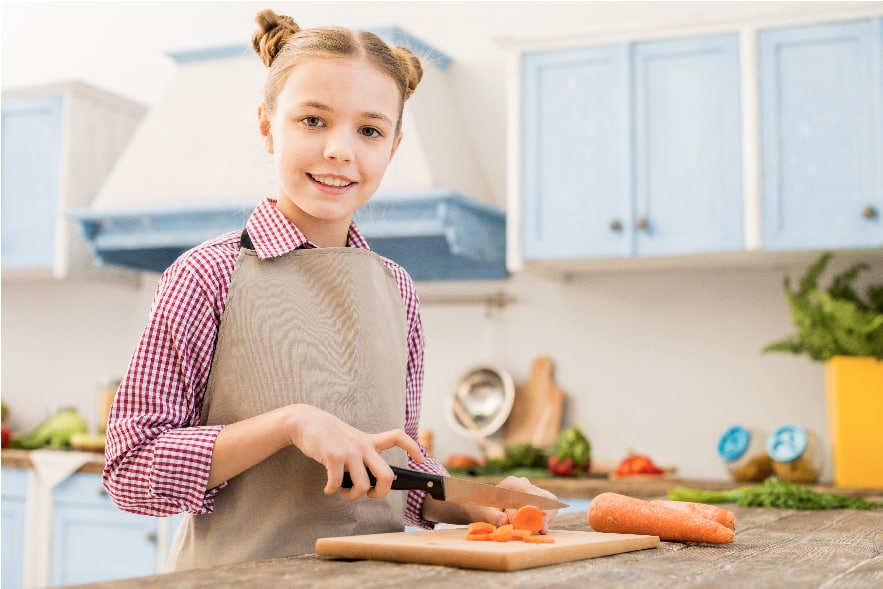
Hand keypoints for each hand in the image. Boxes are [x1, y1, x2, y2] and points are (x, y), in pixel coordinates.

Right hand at [286, 404, 423, 499]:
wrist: (306, 421)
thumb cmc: (328, 434)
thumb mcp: (351, 438)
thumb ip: (363, 453)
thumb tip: (367, 480)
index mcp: (369, 441)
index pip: (397, 437)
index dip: (413, 447)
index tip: (421, 458)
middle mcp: (363, 446)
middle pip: (386, 475)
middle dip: (381, 493)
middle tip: (370, 494)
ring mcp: (350, 452)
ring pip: (363, 486)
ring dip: (352, 495)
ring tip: (343, 492)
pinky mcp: (334, 457)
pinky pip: (337, 484)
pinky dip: (331, 491)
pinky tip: (327, 488)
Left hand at [422, 476, 558, 531]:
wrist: (475, 503)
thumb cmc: (479, 507)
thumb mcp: (484, 513)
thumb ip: (493, 517)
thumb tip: (503, 521)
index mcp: (513, 484)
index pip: (534, 494)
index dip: (542, 507)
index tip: (544, 521)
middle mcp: (522, 483)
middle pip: (546, 497)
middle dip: (548, 514)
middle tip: (542, 529)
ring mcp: (528, 488)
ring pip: (548, 500)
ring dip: (548, 514)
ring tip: (541, 528)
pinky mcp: (530, 495)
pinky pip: (544, 503)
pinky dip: (545, 514)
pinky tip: (539, 524)